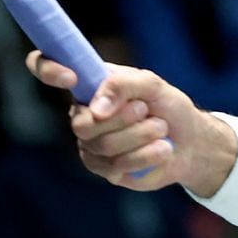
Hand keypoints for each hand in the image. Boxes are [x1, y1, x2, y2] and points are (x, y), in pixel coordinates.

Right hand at [25, 52, 225, 192]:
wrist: (191, 142)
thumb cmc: (169, 107)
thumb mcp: (153, 85)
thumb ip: (123, 85)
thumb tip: (96, 109)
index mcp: (89, 85)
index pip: (46, 67)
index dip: (47, 69)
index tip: (71, 78)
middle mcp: (83, 114)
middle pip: (82, 124)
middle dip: (122, 118)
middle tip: (145, 109)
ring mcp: (91, 144)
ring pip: (104, 146)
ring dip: (141, 135)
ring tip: (160, 128)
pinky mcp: (105, 170)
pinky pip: (117, 166)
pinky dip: (146, 155)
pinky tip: (161, 149)